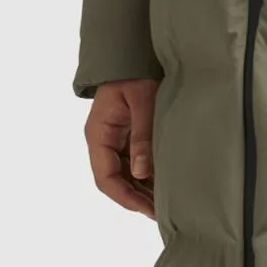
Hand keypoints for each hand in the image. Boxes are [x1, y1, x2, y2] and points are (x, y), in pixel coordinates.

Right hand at [86, 77, 157, 216]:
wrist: (132, 54)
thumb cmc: (134, 73)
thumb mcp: (142, 102)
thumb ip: (142, 136)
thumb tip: (143, 173)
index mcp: (98, 135)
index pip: (106, 178)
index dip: (126, 197)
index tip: (148, 209)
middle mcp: (103, 142)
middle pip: (116, 181)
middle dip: (137, 198)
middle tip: (164, 212)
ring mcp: (115, 141)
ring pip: (126, 175)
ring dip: (143, 189)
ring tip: (167, 202)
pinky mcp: (128, 137)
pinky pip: (135, 164)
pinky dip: (148, 176)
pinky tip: (166, 183)